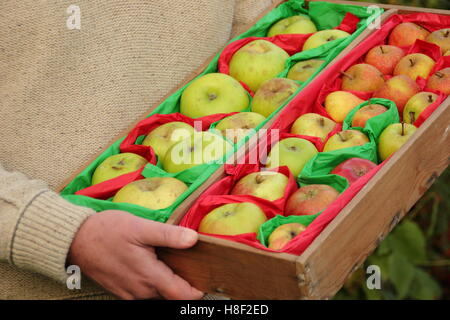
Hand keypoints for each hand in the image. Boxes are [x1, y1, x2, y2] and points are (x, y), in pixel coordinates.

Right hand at [67, 210, 203, 299]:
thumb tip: (193, 239)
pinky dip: (153, 284)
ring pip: (157, 295)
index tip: (206, 277)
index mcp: (149, 277)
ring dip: (168, 284)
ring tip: (174, 263)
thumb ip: (168, 235)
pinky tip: (153, 265)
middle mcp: (141, 291)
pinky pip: (143, 293)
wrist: (75, 240)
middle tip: (192, 265)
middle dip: (184, 285)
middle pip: (171, 296)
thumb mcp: (141, 227)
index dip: (197, 290)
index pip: (182, 295)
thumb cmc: (107, 231)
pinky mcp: (121, 291)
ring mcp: (129, 293)